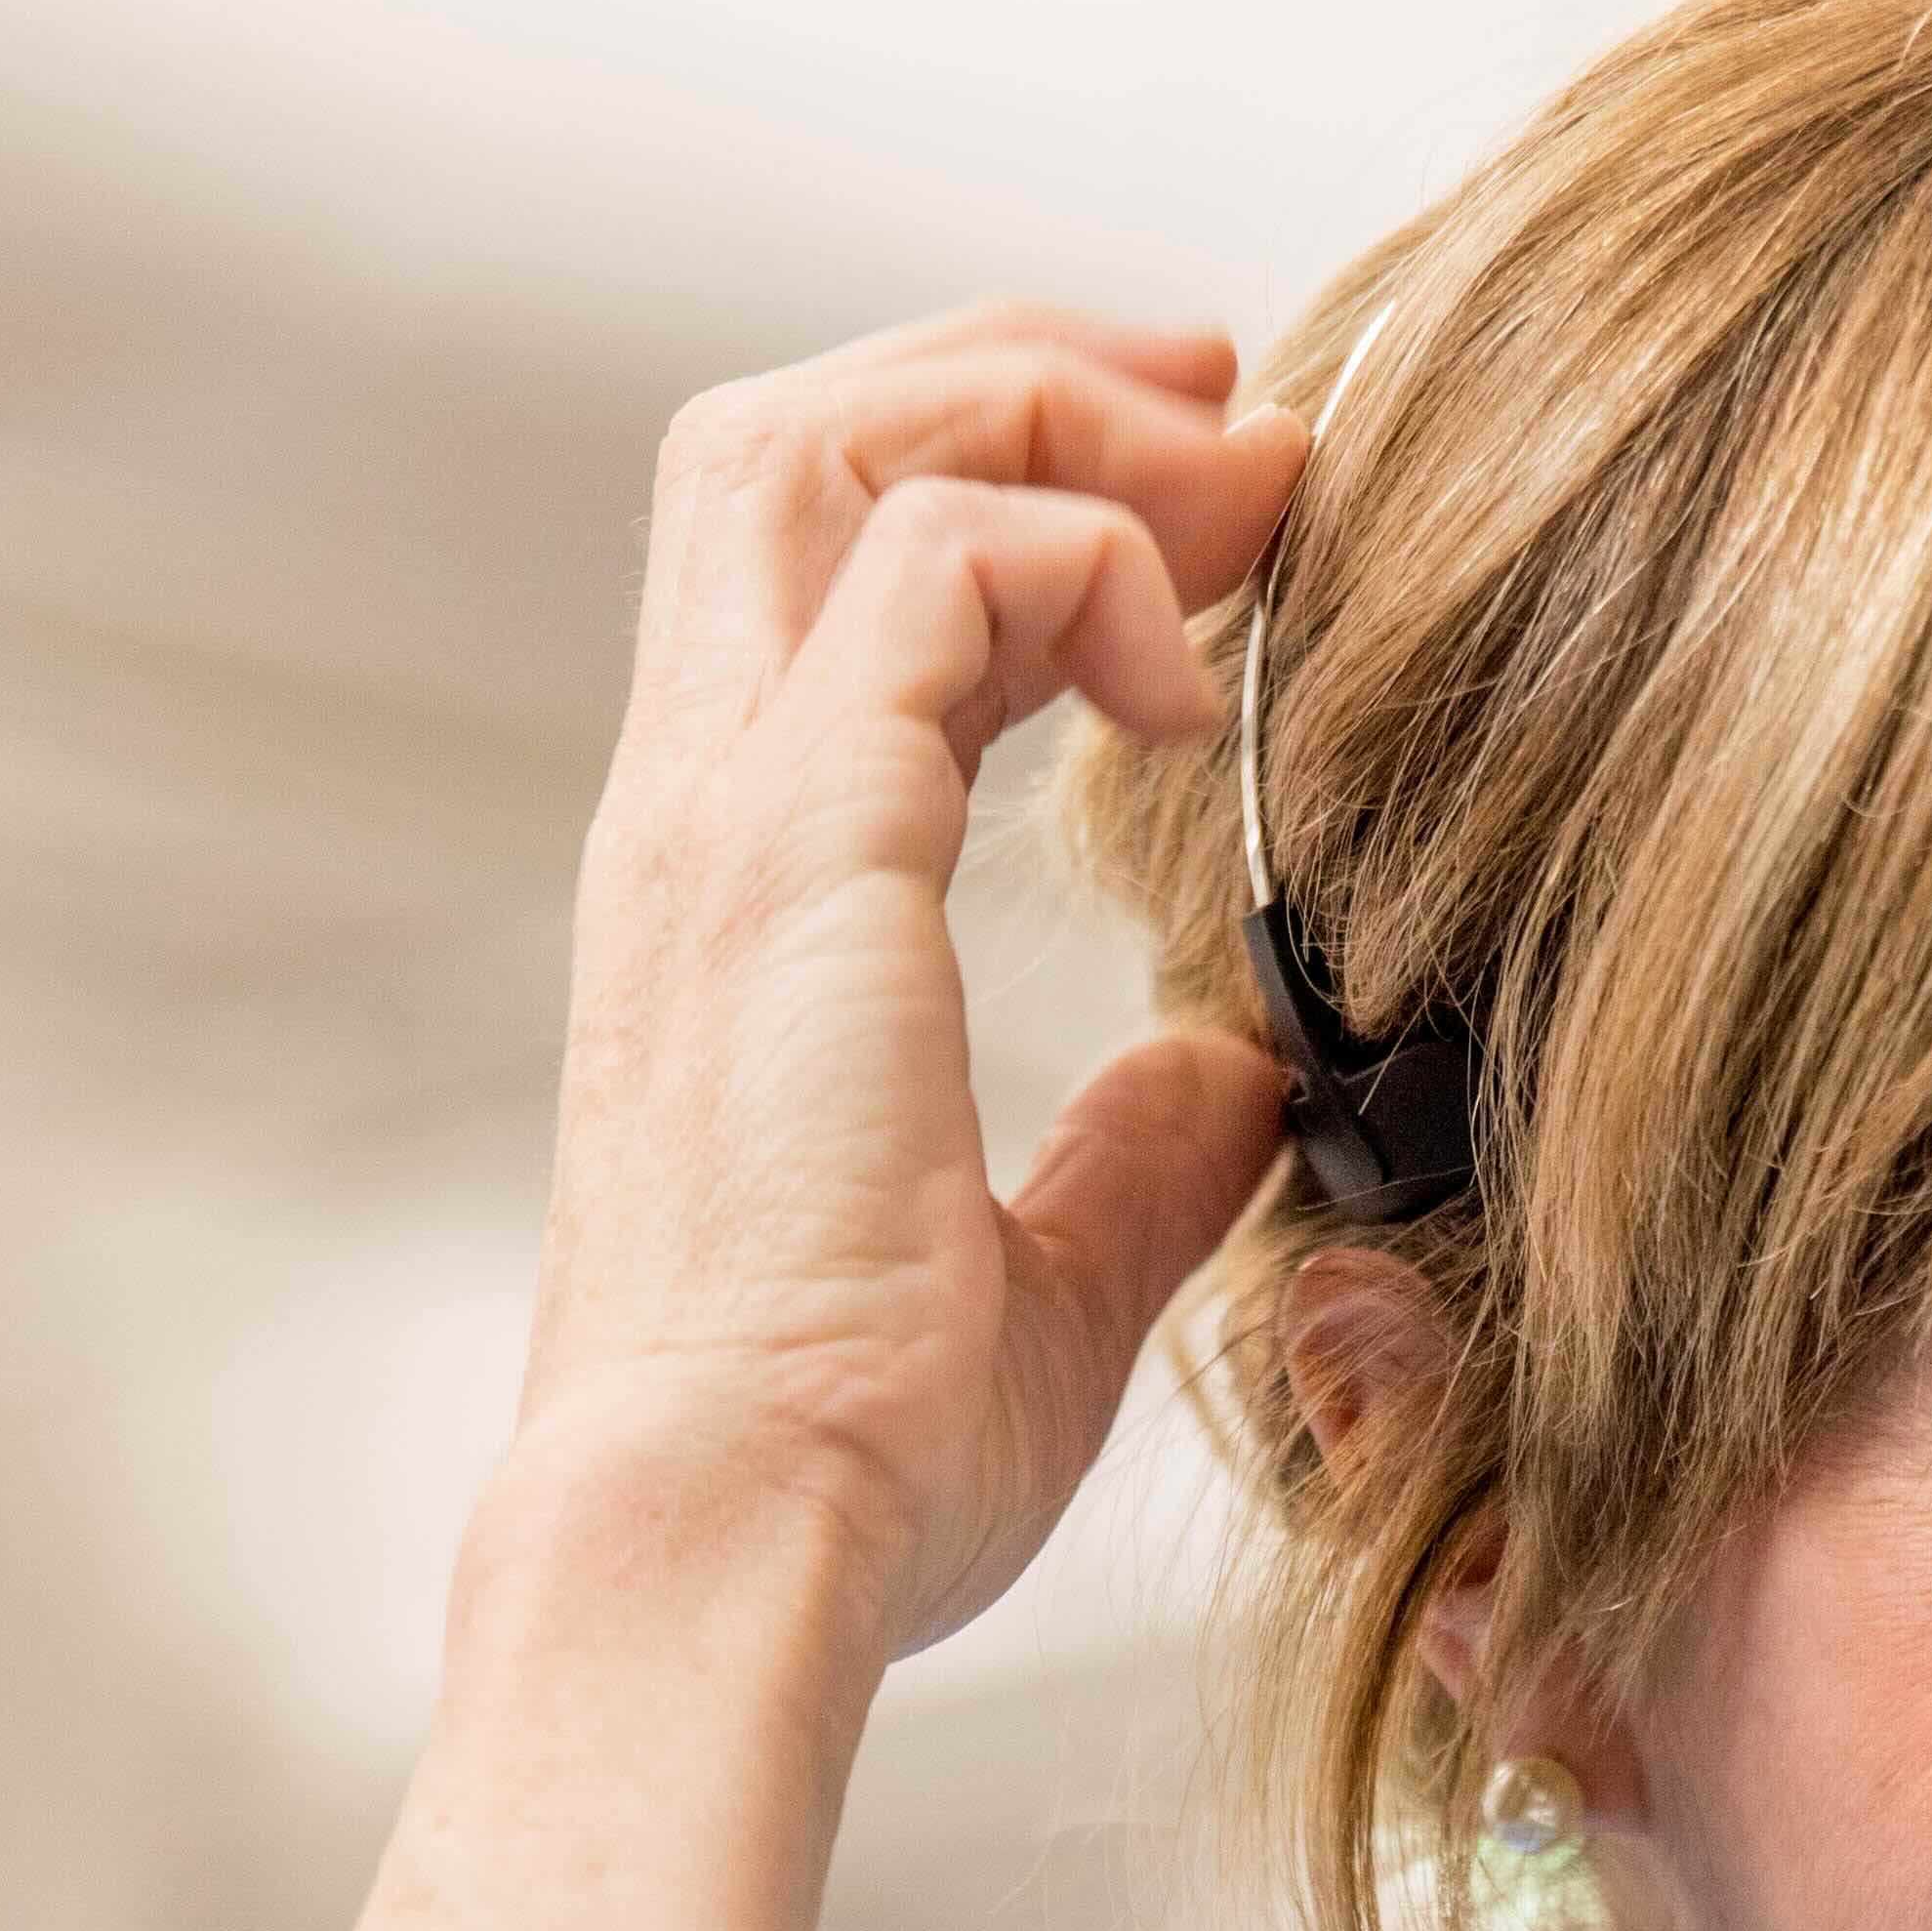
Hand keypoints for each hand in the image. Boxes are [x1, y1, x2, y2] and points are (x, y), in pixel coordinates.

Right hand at [513, 307, 1306, 1653]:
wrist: (725, 1552)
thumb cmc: (845, 1473)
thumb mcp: (1046, 1293)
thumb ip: (1130, 1165)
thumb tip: (1227, 1085)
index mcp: (735, 903)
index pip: (819, 576)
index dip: (1014, 498)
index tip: (1209, 543)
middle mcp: (697, 822)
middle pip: (792, 442)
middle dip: (1018, 377)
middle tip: (1228, 417)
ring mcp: (725, 823)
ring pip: (824, 447)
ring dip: (1048, 416)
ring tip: (1234, 481)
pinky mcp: (793, 850)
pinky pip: (938, 566)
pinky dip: (1084, 561)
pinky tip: (1192, 693)